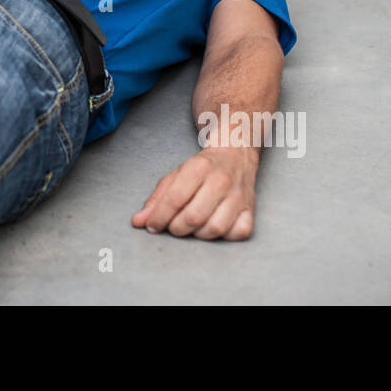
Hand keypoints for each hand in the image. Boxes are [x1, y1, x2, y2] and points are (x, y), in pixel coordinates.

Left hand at [131, 146, 257, 239]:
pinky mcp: (251, 209)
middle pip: (193, 217)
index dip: (159, 217)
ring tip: (192, 227)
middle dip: (176, 228)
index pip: (175, 199)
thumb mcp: (176, 175)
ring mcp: (239, 196)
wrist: (235, 153)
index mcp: (199, 167)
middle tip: (172, 226)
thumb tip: (138, 222)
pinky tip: (214, 226)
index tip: (152, 226)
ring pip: (215, 229)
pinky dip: (224, 236)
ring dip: (198, 234)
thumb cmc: (202, 168)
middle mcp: (221, 181)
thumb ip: (156, 199)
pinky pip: (238, 233)